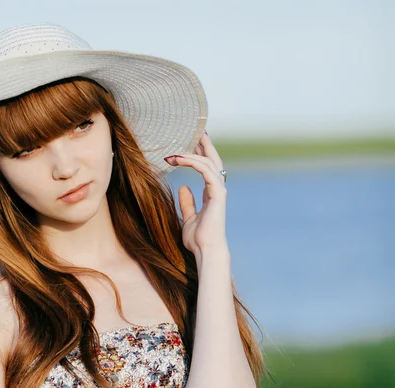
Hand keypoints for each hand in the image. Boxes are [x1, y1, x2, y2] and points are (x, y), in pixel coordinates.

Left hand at [163, 131, 227, 257]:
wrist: (206, 250)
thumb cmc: (198, 239)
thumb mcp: (189, 218)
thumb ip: (187, 202)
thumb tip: (183, 187)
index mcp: (211, 194)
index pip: (207, 168)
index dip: (200, 154)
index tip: (191, 143)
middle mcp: (217, 189)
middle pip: (212, 160)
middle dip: (204, 144)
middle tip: (195, 129)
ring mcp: (219, 191)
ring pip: (208, 162)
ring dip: (191, 152)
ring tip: (174, 149)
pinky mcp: (218, 193)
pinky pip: (205, 171)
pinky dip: (192, 162)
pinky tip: (178, 158)